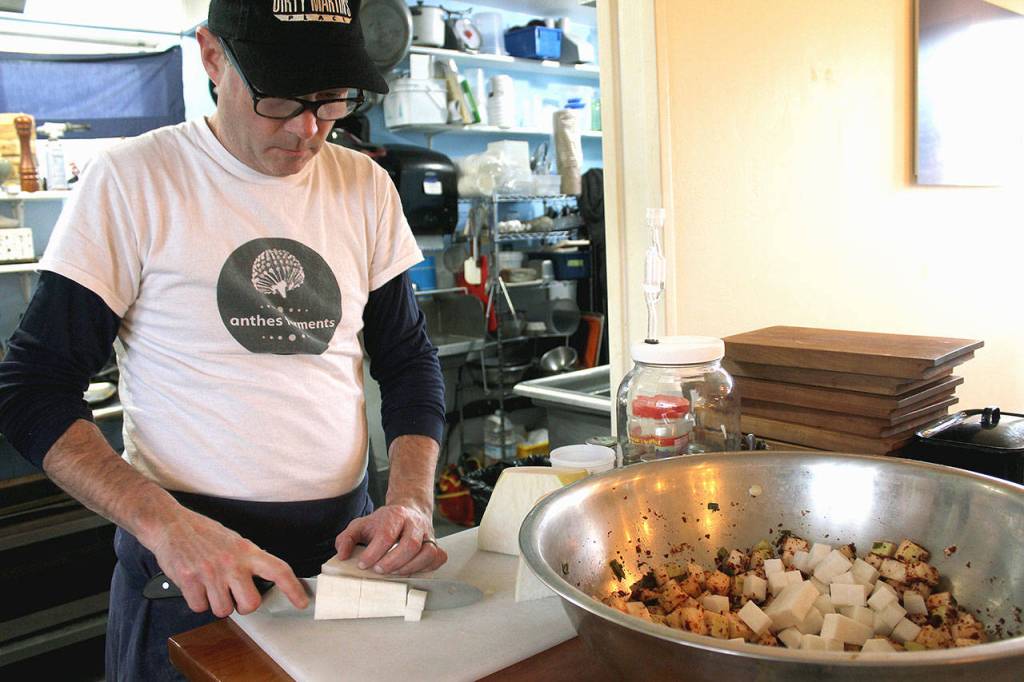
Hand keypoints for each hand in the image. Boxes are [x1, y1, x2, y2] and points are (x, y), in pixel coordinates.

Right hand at [147, 507, 308, 616]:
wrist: (171, 524)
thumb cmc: (204, 534)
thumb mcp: (235, 541)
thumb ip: (250, 560)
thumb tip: (266, 579)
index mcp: (247, 551)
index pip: (279, 570)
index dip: (293, 588)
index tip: (302, 602)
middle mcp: (232, 563)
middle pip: (251, 603)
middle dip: (244, 606)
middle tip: (235, 596)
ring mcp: (210, 573)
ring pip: (223, 610)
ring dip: (217, 604)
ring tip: (211, 586)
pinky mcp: (189, 581)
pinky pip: (200, 608)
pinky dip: (198, 601)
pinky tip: (196, 585)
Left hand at [334, 503, 446, 575]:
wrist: (408, 511)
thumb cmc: (384, 523)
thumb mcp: (361, 525)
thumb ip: (347, 538)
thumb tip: (342, 555)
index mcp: (396, 515)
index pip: (386, 535)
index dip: (374, 552)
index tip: (362, 564)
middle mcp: (415, 523)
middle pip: (410, 544)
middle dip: (392, 562)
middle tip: (378, 570)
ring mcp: (428, 534)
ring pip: (427, 552)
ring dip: (409, 567)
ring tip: (394, 573)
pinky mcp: (436, 545)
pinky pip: (438, 557)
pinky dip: (427, 567)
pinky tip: (412, 571)